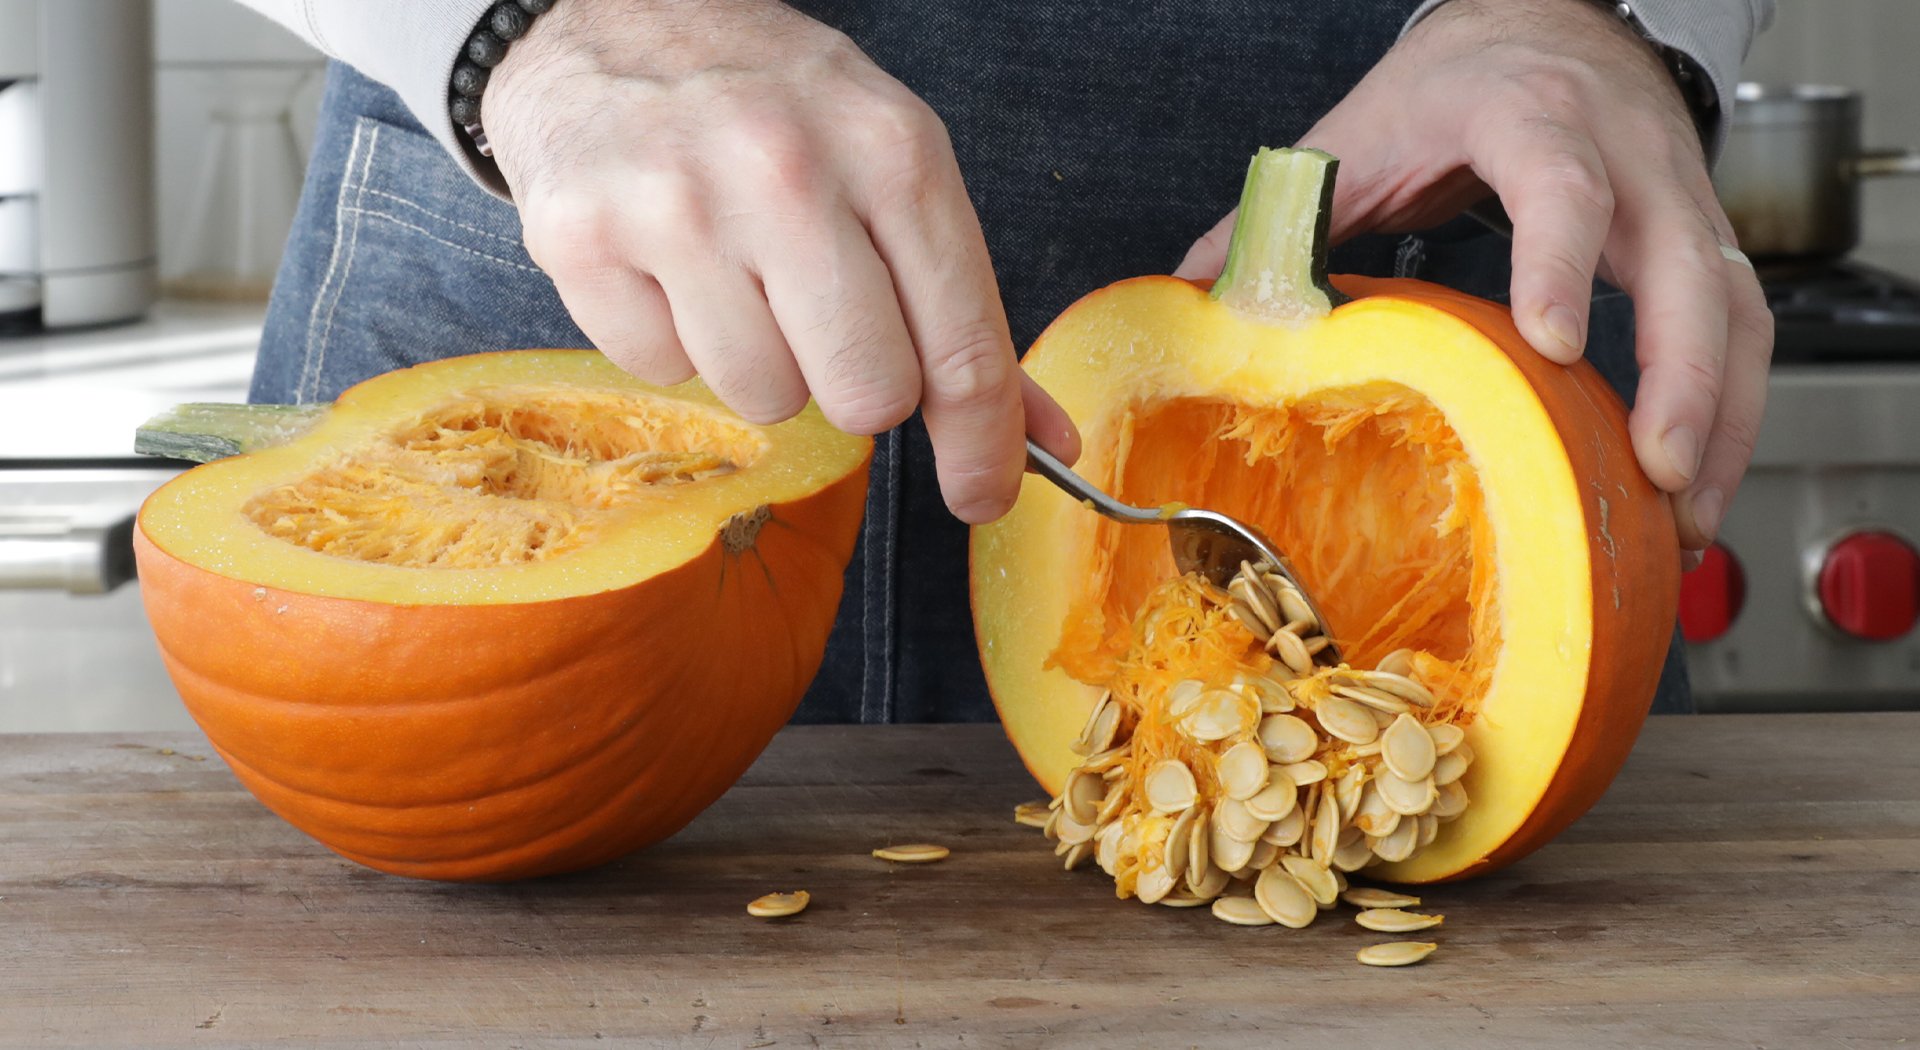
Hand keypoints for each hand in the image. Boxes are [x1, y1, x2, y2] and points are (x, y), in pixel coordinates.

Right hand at [485, 0, 1078, 522]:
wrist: (613, 16)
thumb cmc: (777, 104)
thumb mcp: (895, 166)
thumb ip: (965, 307)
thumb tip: (1041, 441)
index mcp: (892, 152)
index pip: (961, 347)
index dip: (982, 445)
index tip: (981, 495)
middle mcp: (786, 174)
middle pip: (866, 396)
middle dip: (859, 387)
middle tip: (830, 324)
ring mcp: (676, 207)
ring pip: (763, 399)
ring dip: (763, 362)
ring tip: (740, 274)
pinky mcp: (581, 240)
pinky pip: (663, 371)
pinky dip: (676, 339)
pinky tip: (672, 265)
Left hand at [1176, 0, 1770, 561]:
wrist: (1546, 19)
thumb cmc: (1457, 83)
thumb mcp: (1361, 132)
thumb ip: (1284, 214)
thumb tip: (1192, 293)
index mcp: (1530, 118)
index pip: (1560, 183)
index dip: (1560, 260)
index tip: (1553, 342)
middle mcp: (1627, 157)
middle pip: (1689, 263)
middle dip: (1682, 376)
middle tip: (1659, 471)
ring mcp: (1682, 200)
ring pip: (1739, 308)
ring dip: (1724, 418)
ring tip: (1686, 518)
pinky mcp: (1707, 241)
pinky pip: (1744, 330)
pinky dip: (1732, 413)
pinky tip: (1697, 488)